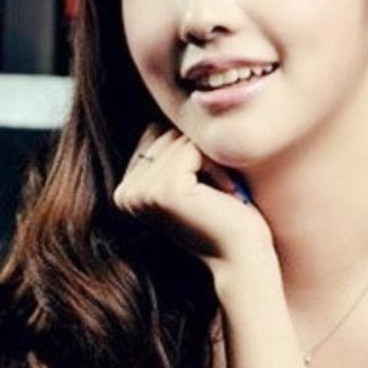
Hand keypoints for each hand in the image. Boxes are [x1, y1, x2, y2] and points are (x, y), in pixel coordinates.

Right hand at [113, 123, 277, 278]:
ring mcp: (142, 193)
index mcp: (126, 192)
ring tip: (219, 196)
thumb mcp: (189, 181)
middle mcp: (125, 194)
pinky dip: (216, 166)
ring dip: (210, 162)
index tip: (204, 189)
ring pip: (178, 139)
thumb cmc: (224, 217)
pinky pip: (192, 149)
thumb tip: (161, 111)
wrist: (241, 256)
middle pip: (164, 134)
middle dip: (198, 155)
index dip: (189, 153)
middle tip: (215, 195)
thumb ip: (169, 152)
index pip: (155, 134)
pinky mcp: (164, 190)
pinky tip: (223, 195)